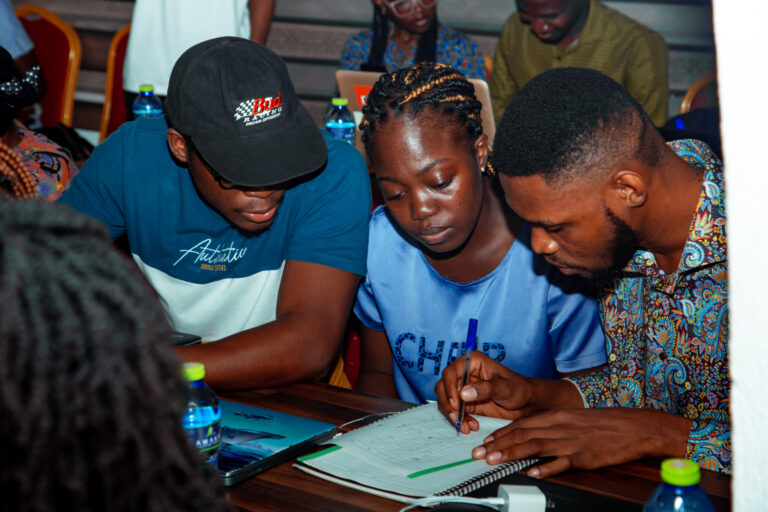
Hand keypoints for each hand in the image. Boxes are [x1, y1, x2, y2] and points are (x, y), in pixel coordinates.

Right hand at [435, 352, 537, 433]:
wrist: (527, 404)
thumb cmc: (519, 389)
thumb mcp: (504, 387)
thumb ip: (485, 388)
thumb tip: (463, 393)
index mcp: (472, 362)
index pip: (451, 373)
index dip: (449, 388)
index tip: (456, 404)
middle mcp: (464, 374)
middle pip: (443, 387)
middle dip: (448, 404)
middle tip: (456, 418)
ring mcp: (463, 389)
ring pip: (446, 401)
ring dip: (452, 415)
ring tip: (466, 427)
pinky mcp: (466, 403)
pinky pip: (455, 412)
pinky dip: (459, 420)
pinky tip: (471, 427)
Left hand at [471, 407, 691, 477]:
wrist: (634, 426)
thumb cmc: (604, 423)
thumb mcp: (573, 419)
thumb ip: (551, 426)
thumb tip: (531, 436)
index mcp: (557, 416)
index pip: (522, 423)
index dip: (502, 433)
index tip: (486, 441)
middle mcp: (560, 426)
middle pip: (523, 435)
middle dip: (498, 444)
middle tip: (479, 454)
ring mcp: (572, 442)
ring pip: (536, 446)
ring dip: (512, 454)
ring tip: (494, 460)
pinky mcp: (584, 456)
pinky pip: (562, 462)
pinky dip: (545, 468)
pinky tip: (532, 472)